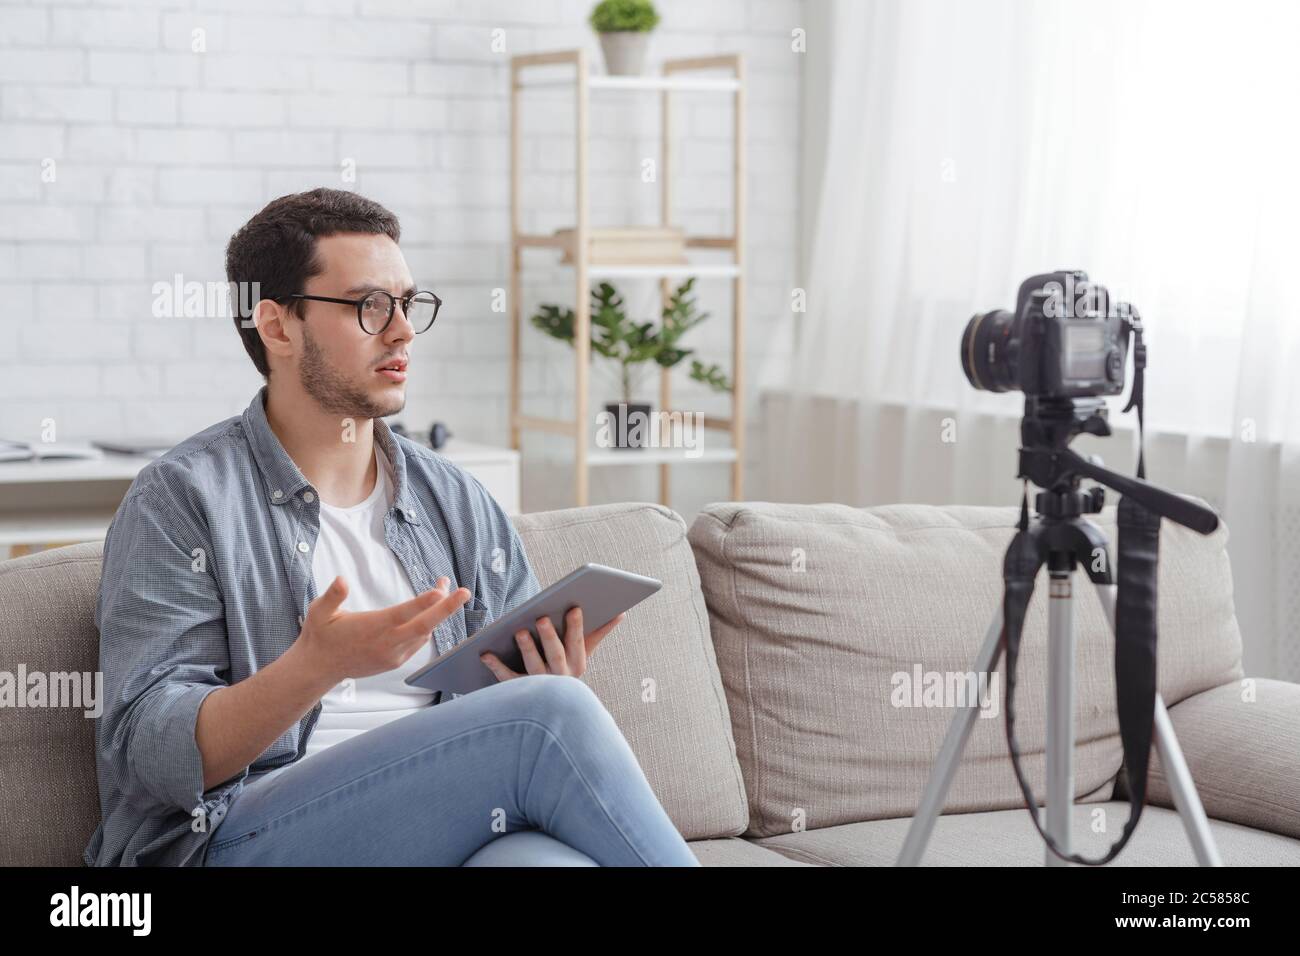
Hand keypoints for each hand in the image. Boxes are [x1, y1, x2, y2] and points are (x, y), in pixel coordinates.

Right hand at [294, 575, 470, 683]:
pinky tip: (429, 610)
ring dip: (437, 612)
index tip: (440, 591)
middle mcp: (387, 643)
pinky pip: (418, 642)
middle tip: (464, 591)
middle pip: (425, 626)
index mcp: (373, 628)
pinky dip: (427, 626)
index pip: (404, 614)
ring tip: (443, 588)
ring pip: (424, 632)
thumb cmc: (320, 636)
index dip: (424, 603)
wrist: (319, 668)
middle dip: (447, 608)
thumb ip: (332, 596)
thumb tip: (341, 581)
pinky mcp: (395, 661)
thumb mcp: (319, 612)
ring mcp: (394, 655)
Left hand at [479, 607, 626, 681]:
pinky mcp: (519, 693)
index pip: (578, 644)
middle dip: (550, 637)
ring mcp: (540, 687)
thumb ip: (599, 632)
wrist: (549, 710)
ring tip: (519, 631)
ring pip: (533, 668)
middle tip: (542, 618)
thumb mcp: (582, 652)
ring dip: (527, 649)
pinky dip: (496, 666)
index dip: (576, 627)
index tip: (574, 608)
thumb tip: (621, 612)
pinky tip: (485, 653)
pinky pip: (507, 679)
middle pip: (556, 656)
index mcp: (577, 665)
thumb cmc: (565, 668)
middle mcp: (561, 678)